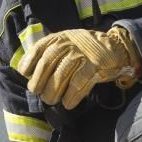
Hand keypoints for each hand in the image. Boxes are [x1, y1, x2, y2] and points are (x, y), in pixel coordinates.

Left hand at [19, 26, 141, 108]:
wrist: (116, 46)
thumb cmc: (84, 50)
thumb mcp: (66, 44)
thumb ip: (49, 54)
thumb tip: (29, 74)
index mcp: (59, 38)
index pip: (39, 48)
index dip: (29, 62)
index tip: (25, 74)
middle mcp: (69, 43)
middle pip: (48, 63)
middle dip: (40, 81)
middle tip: (39, 93)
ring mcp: (83, 54)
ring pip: (62, 75)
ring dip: (53, 91)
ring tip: (51, 100)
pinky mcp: (96, 66)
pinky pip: (80, 83)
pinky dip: (72, 96)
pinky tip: (68, 103)